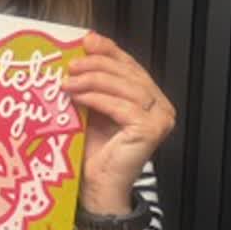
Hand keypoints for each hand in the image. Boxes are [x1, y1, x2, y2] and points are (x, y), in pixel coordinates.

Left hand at [61, 33, 175, 211]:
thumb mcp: (93, 109)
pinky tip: (78, 95)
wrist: (98, 189)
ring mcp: (160, 119)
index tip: (87, 40)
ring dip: (94, 79)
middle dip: (99, 64)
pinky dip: (98, 98)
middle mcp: (161, 107)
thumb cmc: (95, 153)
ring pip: (127, 87)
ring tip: (69, 79)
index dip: (110, 50)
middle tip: (72, 63)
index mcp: (150, 98)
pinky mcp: (151, 130)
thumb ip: (94, 84)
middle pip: (130, 73)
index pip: (131, 66)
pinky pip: (123, 106)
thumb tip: (80, 50)